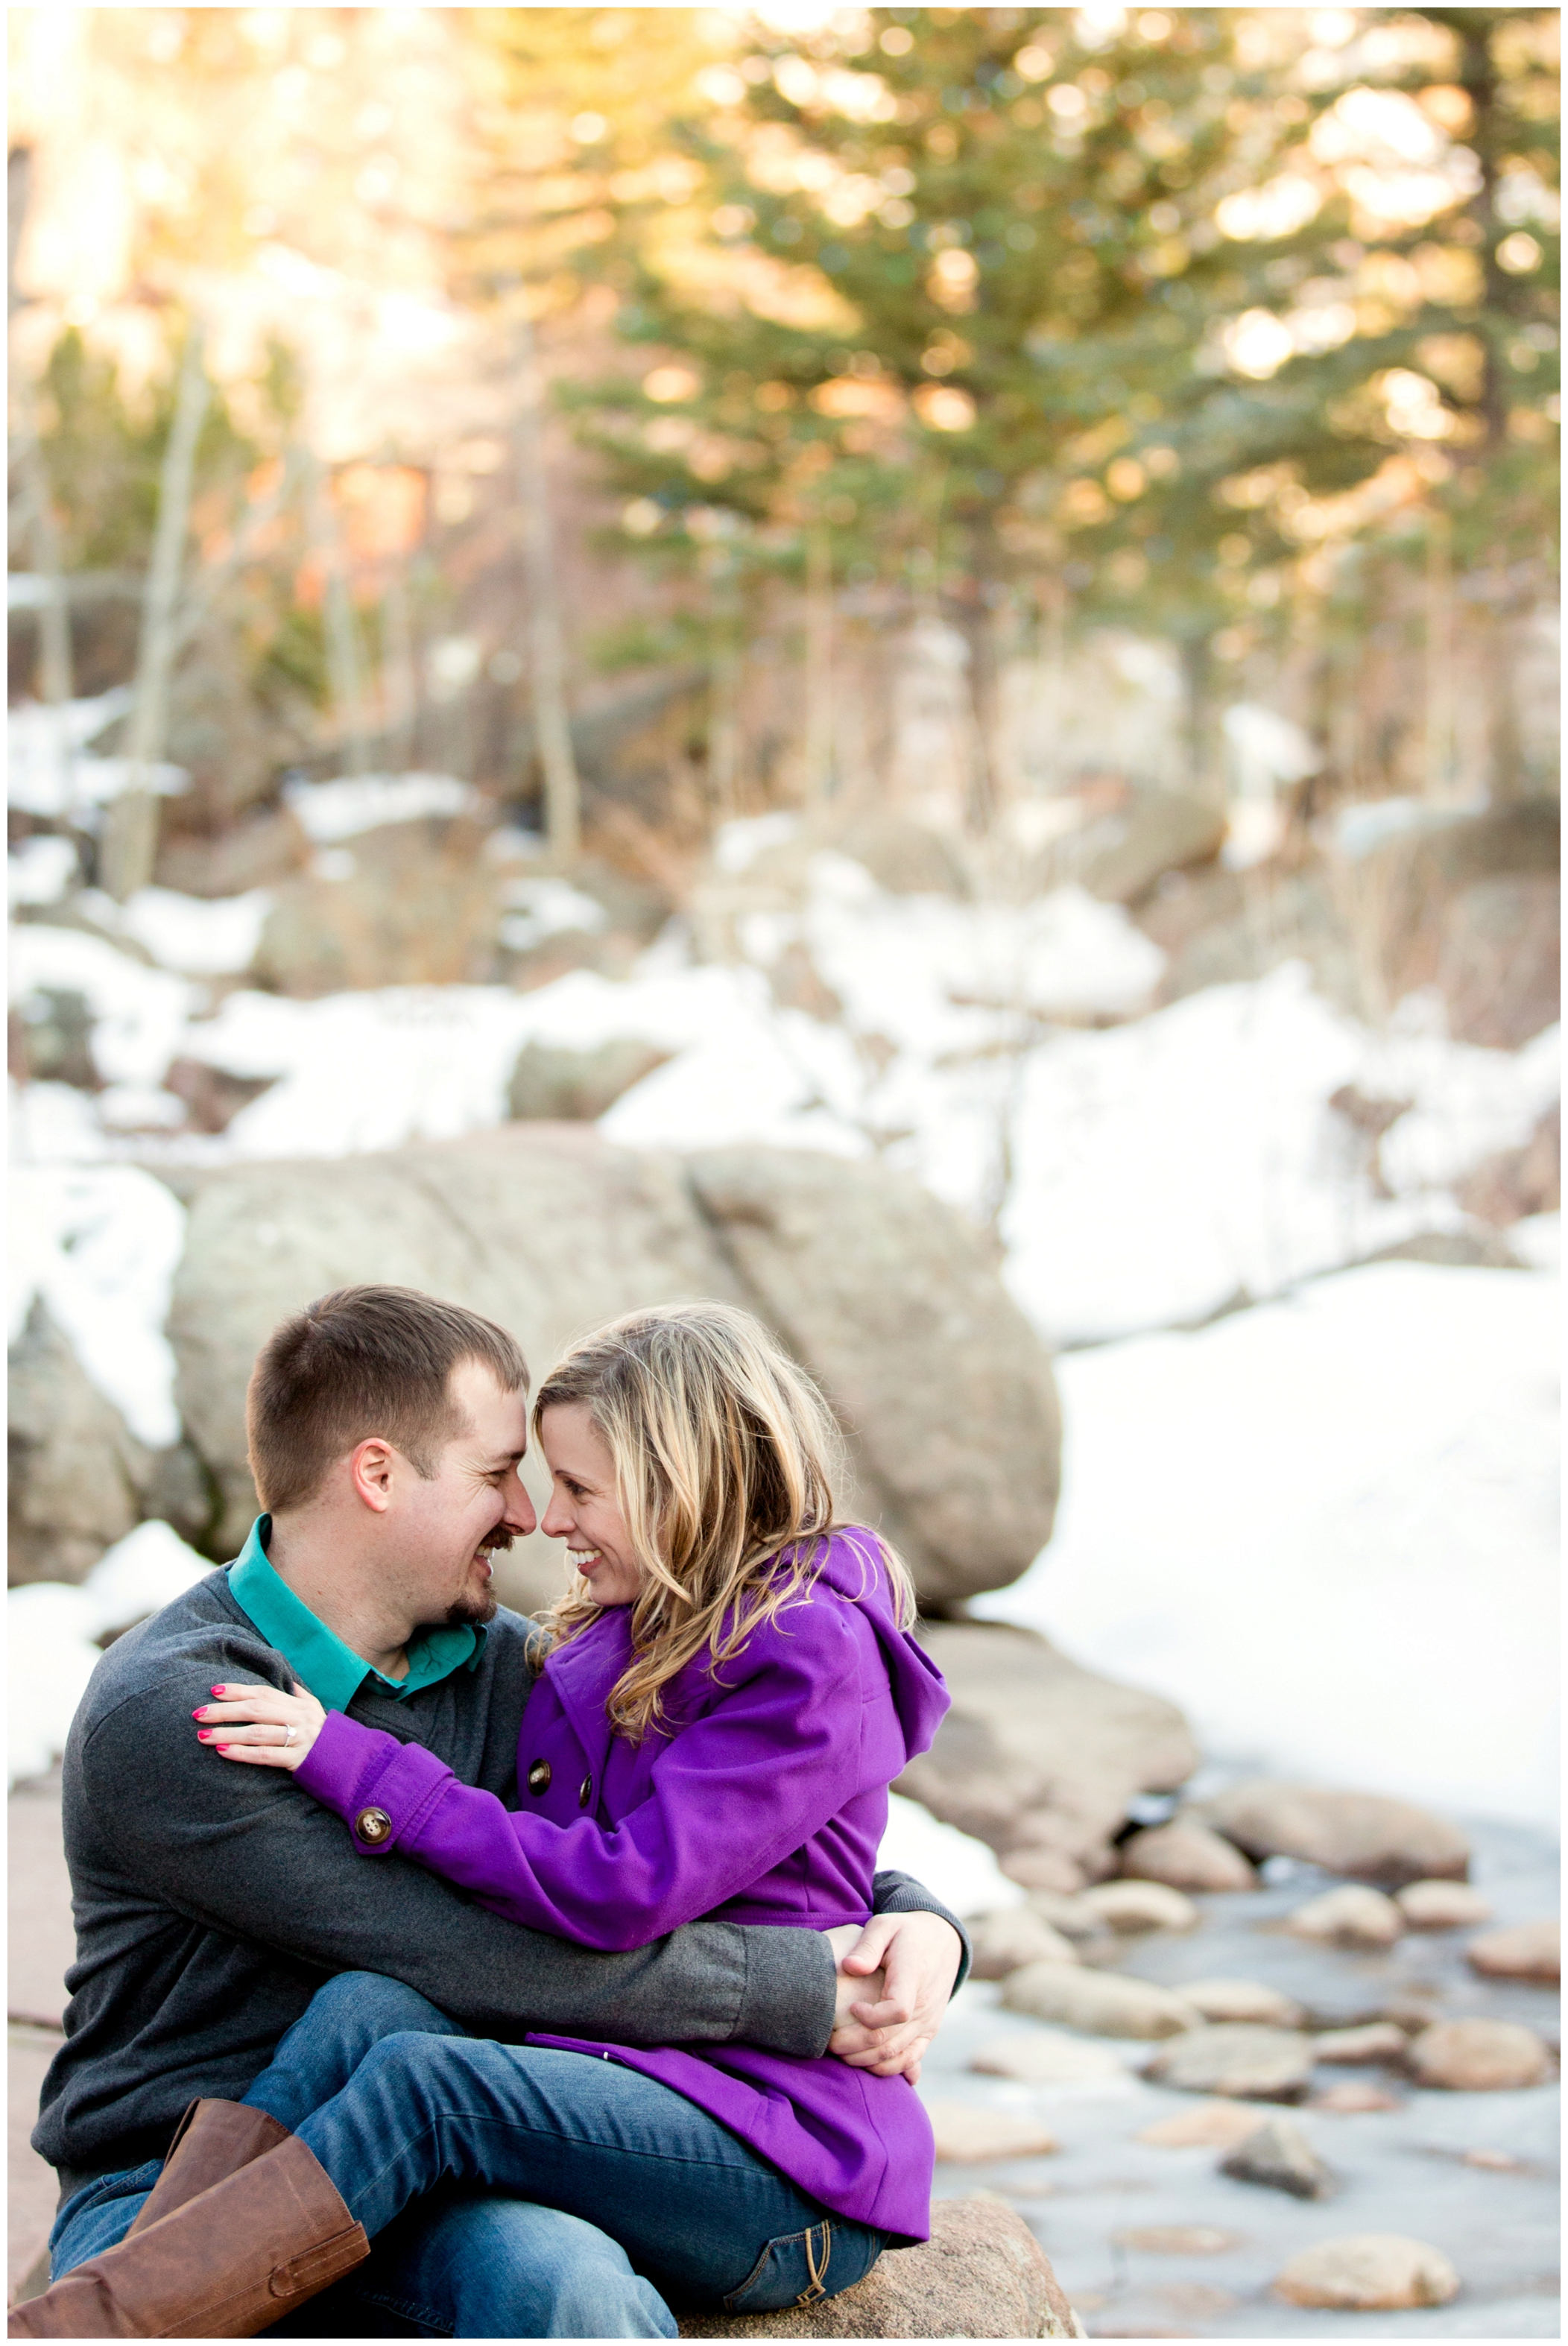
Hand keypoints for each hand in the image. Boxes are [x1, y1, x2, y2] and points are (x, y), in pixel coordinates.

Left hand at [194, 1681, 325, 1772]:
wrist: (352, 1764)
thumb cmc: (328, 1739)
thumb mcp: (318, 1713)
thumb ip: (302, 1698)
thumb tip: (289, 1683)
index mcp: (300, 1705)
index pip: (265, 1693)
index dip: (238, 1690)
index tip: (214, 1690)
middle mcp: (300, 1718)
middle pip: (257, 1709)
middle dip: (225, 1711)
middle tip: (198, 1713)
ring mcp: (300, 1738)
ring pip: (257, 1732)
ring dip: (227, 1733)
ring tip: (203, 1736)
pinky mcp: (298, 1760)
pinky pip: (266, 1755)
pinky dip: (243, 1753)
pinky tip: (224, 1752)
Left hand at [825, 1910, 962, 2081]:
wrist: (941, 1942)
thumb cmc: (905, 1933)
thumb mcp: (885, 1925)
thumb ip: (867, 1945)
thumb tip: (848, 1967)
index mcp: (913, 1976)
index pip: (897, 2010)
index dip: (870, 2017)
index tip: (851, 2007)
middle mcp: (924, 2004)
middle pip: (890, 2039)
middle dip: (854, 2045)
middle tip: (828, 2042)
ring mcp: (929, 2021)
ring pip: (896, 2055)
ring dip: (865, 2060)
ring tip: (840, 2053)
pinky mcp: (929, 2031)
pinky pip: (910, 2059)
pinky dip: (887, 2068)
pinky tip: (865, 2064)